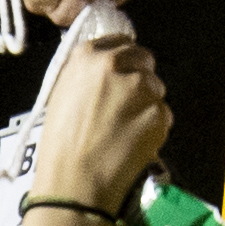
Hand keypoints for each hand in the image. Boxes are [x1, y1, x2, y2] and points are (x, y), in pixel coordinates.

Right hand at [36, 27, 171, 205]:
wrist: (74, 183)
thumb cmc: (60, 145)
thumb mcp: (62, 95)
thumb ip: (88, 74)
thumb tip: (110, 66)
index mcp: (87, 56)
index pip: (121, 42)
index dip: (124, 60)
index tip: (123, 75)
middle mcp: (115, 65)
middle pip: (145, 60)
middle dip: (140, 78)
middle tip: (127, 105)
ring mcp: (140, 89)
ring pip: (157, 88)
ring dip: (148, 104)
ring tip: (126, 129)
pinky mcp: (158, 113)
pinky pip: (164, 115)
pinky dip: (154, 127)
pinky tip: (134, 143)